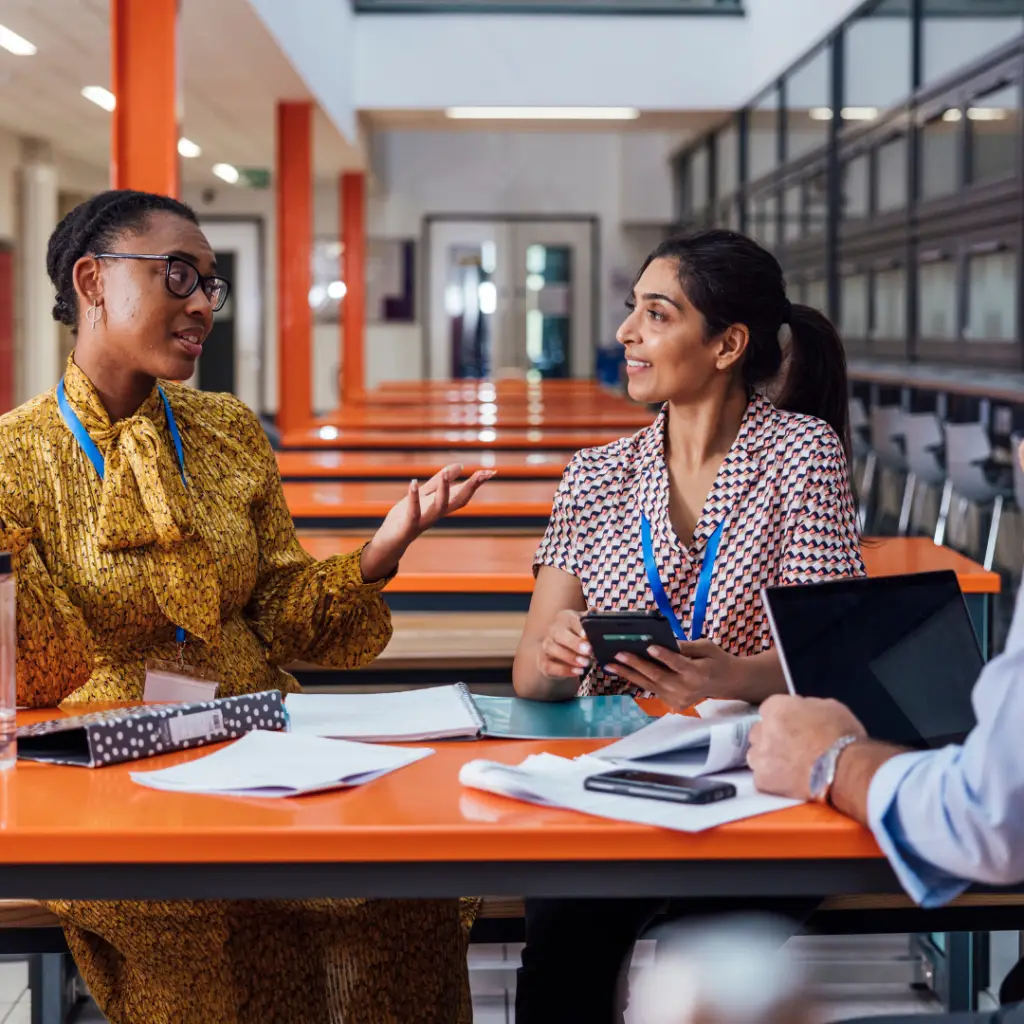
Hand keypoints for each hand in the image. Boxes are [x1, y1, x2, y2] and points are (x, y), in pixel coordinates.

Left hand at [360, 464, 494, 580]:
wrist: (389, 541)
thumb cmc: (406, 517)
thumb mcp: (425, 495)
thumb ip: (440, 481)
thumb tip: (460, 465)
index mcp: (442, 506)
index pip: (463, 493)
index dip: (477, 483)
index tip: (491, 472)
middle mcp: (437, 514)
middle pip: (458, 500)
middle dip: (471, 487)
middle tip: (483, 473)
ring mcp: (424, 520)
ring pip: (439, 506)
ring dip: (444, 490)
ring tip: (446, 473)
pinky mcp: (409, 525)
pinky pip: (413, 512)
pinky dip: (414, 498)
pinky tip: (413, 482)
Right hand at [537, 610, 591, 678]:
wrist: (559, 652)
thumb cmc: (577, 636)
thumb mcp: (585, 626)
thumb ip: (591, 620)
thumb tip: (595, 612)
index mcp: (564, 618)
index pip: (571, 620)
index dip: (579, 627)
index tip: (587, 635)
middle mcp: (553, 630)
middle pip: (559, 634)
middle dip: (574, 643)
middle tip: (589, 651)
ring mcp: (546, 646)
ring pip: (552, 649)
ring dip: (570, 657)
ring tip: (585, 663)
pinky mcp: (543, 661)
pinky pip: (550, 665)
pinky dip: (564, 670)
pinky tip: (578, 671)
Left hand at [605, 639, 740, 709]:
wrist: (726, 683)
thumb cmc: (715, 659)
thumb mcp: (706, 646)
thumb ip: (686, 646)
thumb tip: (663, 641)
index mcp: (698, 673)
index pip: (678, 664)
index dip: (663, 656)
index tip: (649, 647)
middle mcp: (687, 689)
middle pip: (658, 676)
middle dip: (636, 665)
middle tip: (618, 655)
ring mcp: (679, 699)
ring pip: (650, 685)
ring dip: (629, 674)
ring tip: (611, 664)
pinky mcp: (673, 704)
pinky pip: (652, 689)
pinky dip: (637, 679)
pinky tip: (622, 671)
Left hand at [747, 695, 866, 799]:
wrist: (845, 769)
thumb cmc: (842, 737)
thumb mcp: (829, 707)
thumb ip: (806, 706)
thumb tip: (800, 711)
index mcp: (777, 708)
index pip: (768, 710)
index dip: (779, 720)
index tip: (789, 728)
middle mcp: (763, 729)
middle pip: (758, 732)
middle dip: (770, 739)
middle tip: (790, 749)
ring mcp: (761, 755)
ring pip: (755, 755)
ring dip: (768, 760)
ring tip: (789, 768)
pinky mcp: (763, 779)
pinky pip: (761, 779)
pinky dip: (772, 781)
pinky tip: (789, 782)